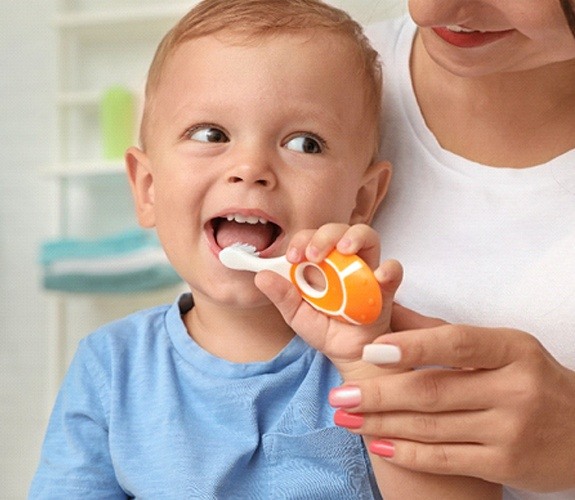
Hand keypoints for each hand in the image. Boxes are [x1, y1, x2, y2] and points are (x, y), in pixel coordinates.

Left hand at [255, 223, 402, 378]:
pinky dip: (388, 269)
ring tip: (344, 250)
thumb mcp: (296, 315)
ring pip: (367, 238)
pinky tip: (379, 276)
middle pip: (338, 231)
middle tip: (313, 254)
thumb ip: (282, 296)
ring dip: (355, 237)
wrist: (349, 354)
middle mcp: (342, 261)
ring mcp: (365, 270)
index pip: (311, 238)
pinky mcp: (385, 287)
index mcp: (319, 264)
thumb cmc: (325, 329)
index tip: (292, 257)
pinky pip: (392, 270)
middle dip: (325, 236)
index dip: (301, 240)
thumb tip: (261, 277)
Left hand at [330, 304, 574, 491]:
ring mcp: (511, 430)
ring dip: (381, 423)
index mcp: (512, 350)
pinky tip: (378, 444)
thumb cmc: (532, 381)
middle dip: (378, 394)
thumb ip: (442, 331)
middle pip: (432, 390)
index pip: (455, 342)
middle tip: (339, 396)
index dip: (410, 346)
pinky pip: (445, 458)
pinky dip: (407, 452)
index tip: (368, 351)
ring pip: (431, 426)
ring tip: (346, 418)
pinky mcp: (506, 465)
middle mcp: (514, 388)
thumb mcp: (502, 348)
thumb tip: (389, 308)